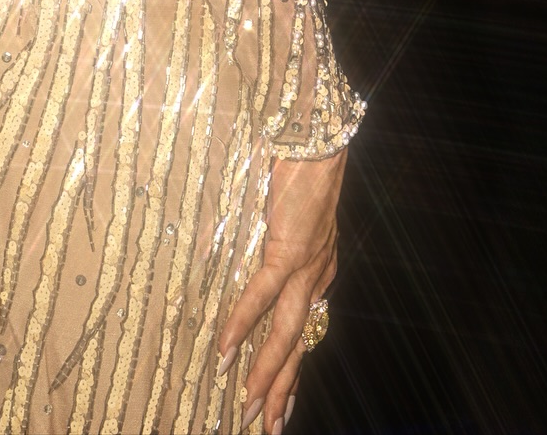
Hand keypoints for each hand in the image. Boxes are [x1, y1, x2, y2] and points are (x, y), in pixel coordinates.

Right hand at [217, 149, 345, 431]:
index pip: (306, 331)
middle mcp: (318, 276)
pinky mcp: (288, 248)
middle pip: (299, 345)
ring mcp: (307, 266)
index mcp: (320, 270)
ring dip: (267, 374)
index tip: (282, 402)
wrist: (318, 139)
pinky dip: (244, 325)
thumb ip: (282, 241)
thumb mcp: (296, 214)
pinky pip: (262, 295)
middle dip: (282, 388)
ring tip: (250, 407)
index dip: (292, 369)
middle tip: (267, 426)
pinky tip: (227, 350)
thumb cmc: (303, 168)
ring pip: (286, 333)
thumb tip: (258, 254)